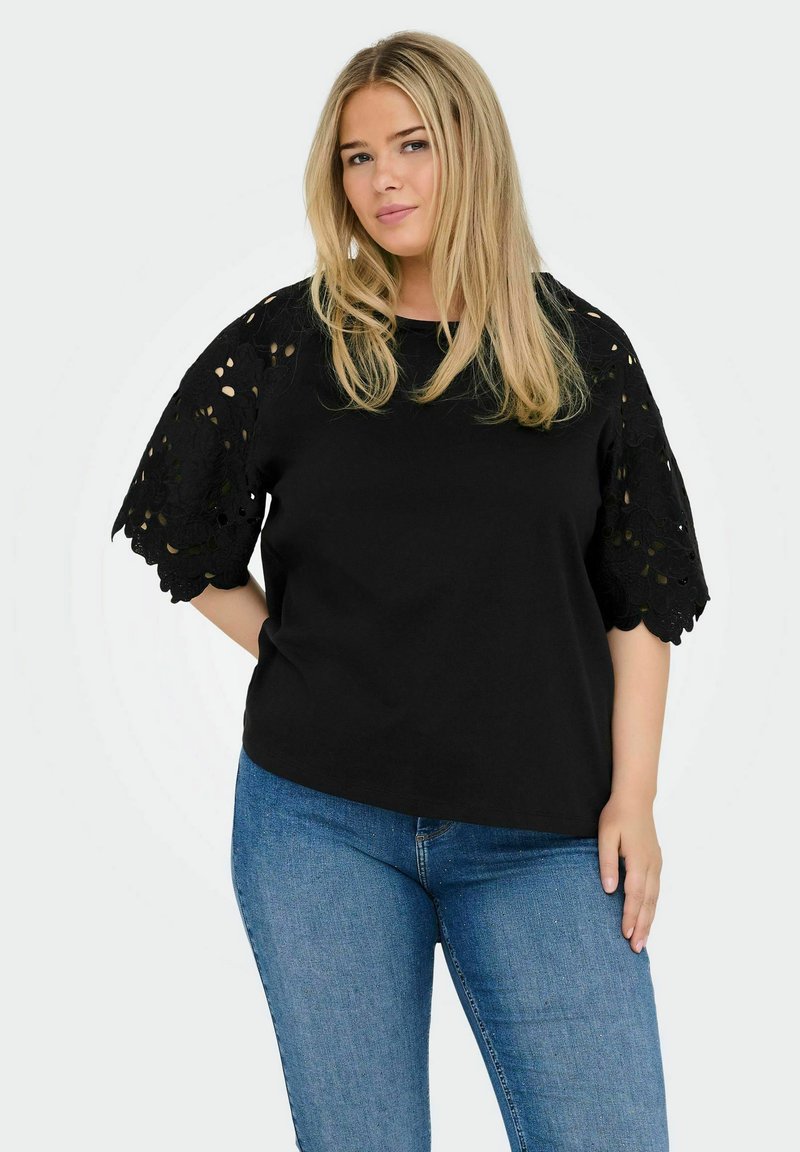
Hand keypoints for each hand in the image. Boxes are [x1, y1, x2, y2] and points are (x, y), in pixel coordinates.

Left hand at [597, 793, 662, 953]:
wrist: (635, 799)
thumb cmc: (617, 816)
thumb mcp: (606, 836)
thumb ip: (607, 862)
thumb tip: (609, 890)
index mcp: (638, 860)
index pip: (634, 895)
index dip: (630, 916)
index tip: (625, 934)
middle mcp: (651, 865)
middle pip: (647, 902)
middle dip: (642, 926)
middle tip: (636, 948)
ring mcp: (656, 864)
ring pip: (654, 898)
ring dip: (648, 920)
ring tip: (642, 940)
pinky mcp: (655, 863)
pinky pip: (655, 891)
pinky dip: (652, 907)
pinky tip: (647, 918)